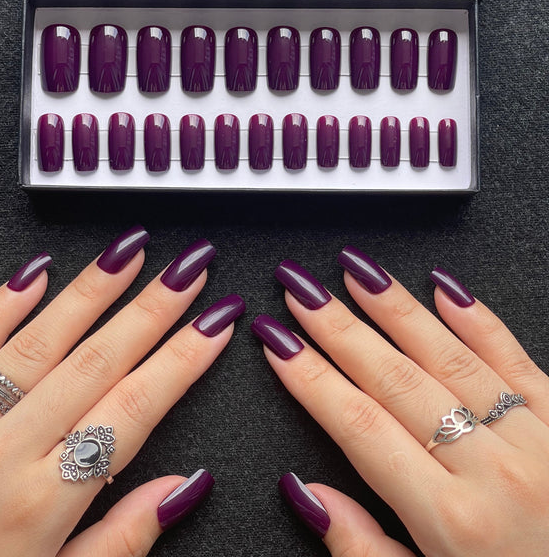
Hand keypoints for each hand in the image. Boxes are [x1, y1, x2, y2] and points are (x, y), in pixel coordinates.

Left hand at [0, 226, 243, 556]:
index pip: (134, 409)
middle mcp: (4, 453)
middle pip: (98, 362)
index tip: (216, 322)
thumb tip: (185, 486)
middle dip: (152, 308)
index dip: (183, 360)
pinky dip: (2, 305)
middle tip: (189, 267)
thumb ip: (123, 539)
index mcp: (43, 503)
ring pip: (40, 341)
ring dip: (91, 291)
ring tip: (129, 252)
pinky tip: (36, 271)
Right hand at [253, 247, 548, 555]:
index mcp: (451, 519)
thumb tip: (308, 495)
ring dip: (396, 307)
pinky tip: (444, 286)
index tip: (278, 342)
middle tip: (301, 288)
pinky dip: (477, 319)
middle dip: (338, 327)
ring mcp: (534, 440)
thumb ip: (364, 550)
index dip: (310, 378)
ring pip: (448, 355)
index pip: (358, 426)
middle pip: (393, 378)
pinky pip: (516, 358)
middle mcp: (491, 468)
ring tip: (356, 271)